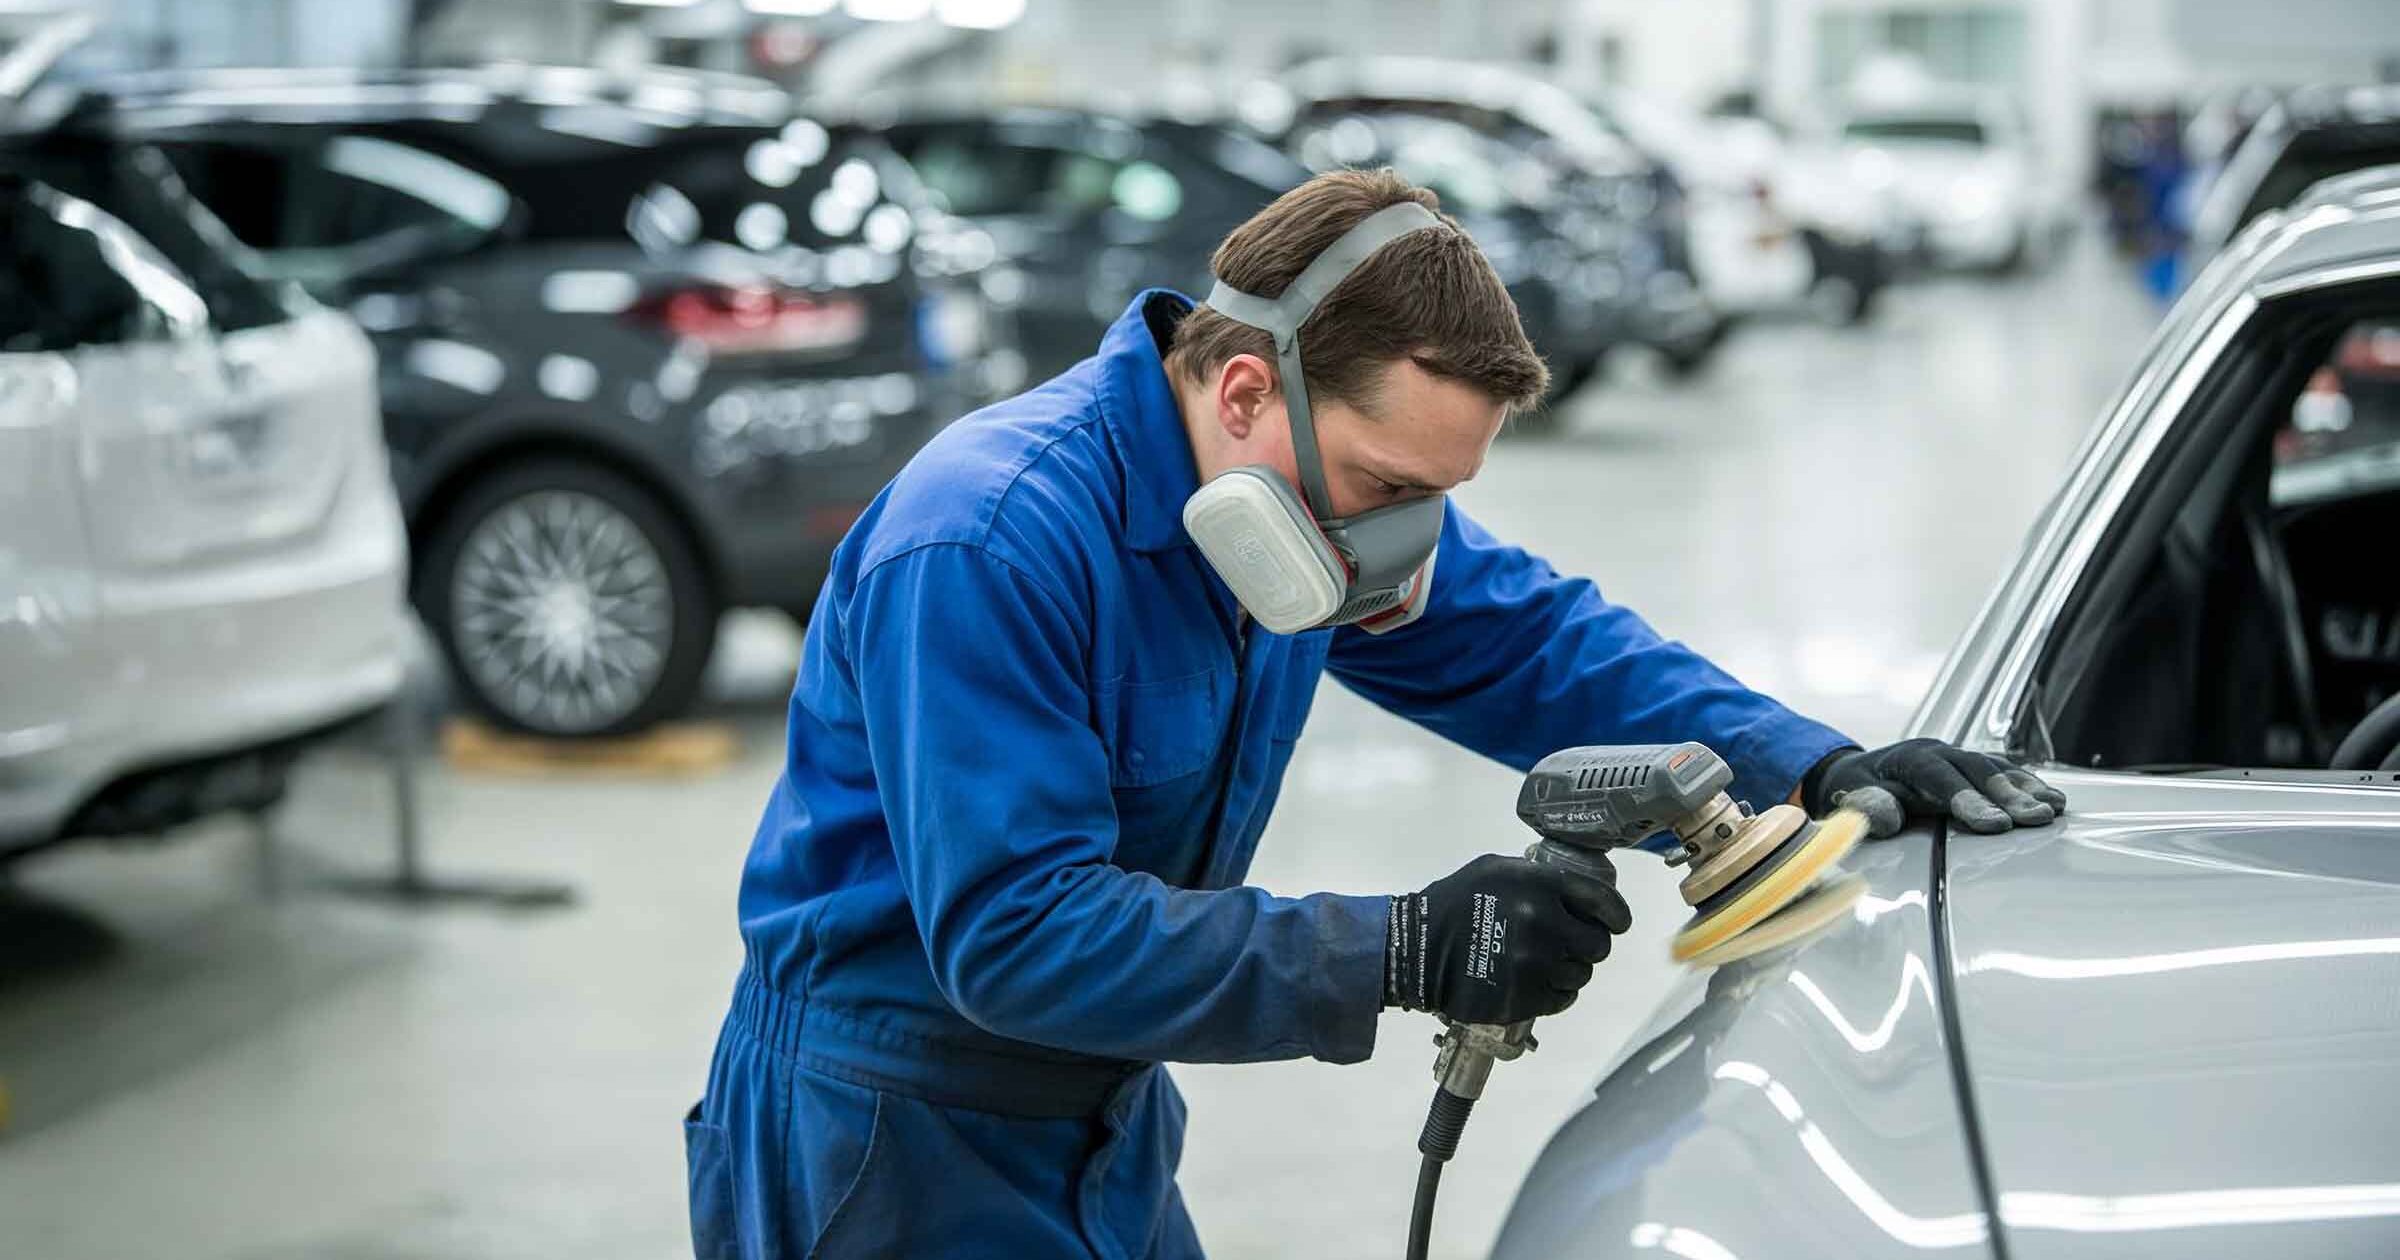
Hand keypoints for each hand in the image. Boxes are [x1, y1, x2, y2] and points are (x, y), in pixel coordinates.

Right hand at [1385, 853, 1631, 1024]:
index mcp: (1541, 886)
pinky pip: (1563, 999)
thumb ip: (1537, 876)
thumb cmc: (1454, 902)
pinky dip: (1556, 993)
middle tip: (1568, 945)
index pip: (1604, 901)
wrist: (1417, 950)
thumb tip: (1573, 890)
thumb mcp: (1494, 869)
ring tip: (1544, 964)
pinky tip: (1536, 983)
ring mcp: (1537, 965)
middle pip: (1598, 944)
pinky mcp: (1527, 998)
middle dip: (1588, 945)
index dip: (1616, 915)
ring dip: (1569, 970)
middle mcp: (1545, 924)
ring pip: (1582, 975)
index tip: (1616, 923)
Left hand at [1804, 739, 2065, 837]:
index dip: (1969, 799)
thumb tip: (1888, 819)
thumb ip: (1868, 808)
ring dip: (2028, 789)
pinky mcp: (1974, 767)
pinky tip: (2055, 800)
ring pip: (1997, 768)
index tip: (1996, 826)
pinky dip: (2030, 786)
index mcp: (1909, 758)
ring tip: (2055, 808)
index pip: (1940, 777)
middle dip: (2010, 795)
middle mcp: (1939, 751)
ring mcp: (1960, 756)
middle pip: (1978, 770)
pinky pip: (2006, 773)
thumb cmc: (1858, 790)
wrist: (1860, 771)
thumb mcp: (1851, 798)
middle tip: (2038, 818)